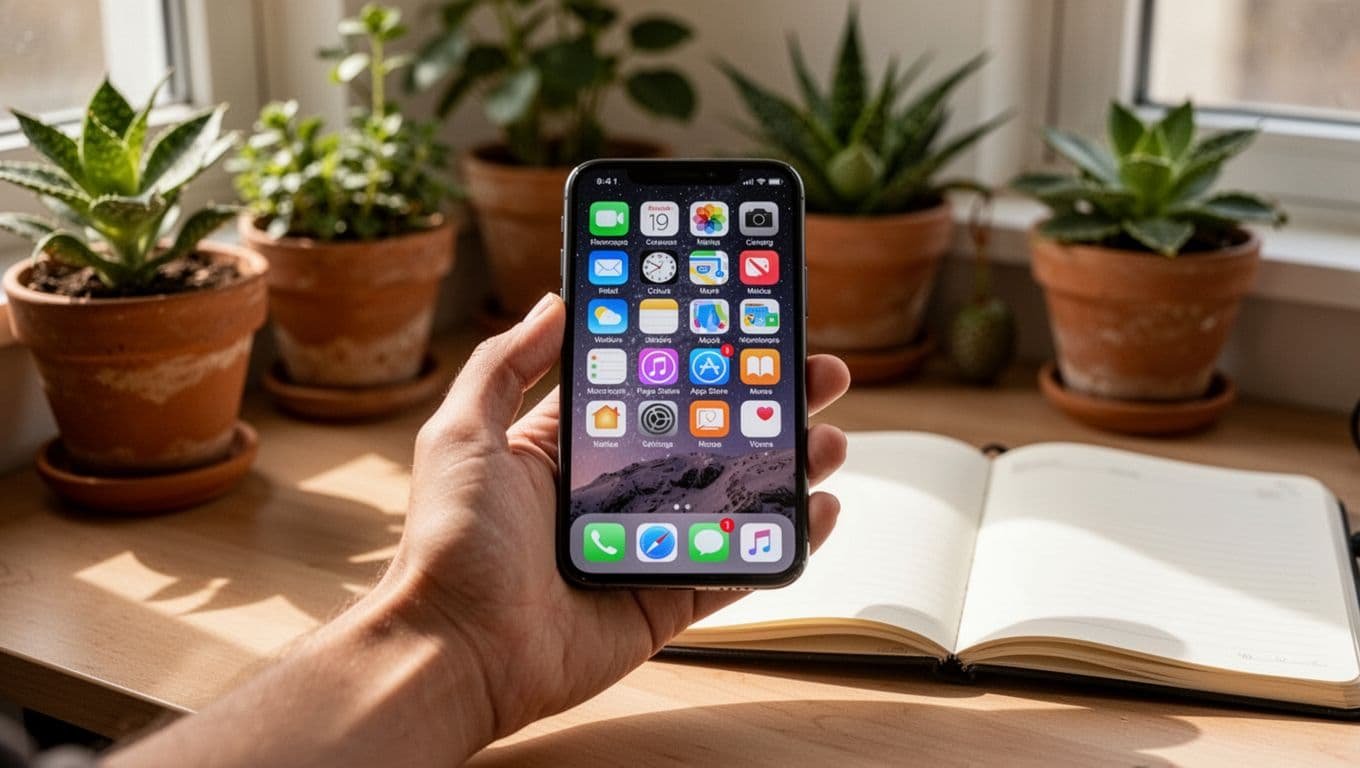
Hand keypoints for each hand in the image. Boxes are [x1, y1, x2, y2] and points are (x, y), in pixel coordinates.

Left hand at [388, 292, 850, 743]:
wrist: (457, 654)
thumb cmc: (449, 546)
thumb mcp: (464, 433)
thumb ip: (507, 364)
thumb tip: (555, 301)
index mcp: (568, 449)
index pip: (652, 390)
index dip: (701, 359)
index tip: (744, 325)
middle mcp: (613, 492)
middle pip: (708, 437)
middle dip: (765, 404)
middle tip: (815, 372)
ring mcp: (645, 544)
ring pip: (732, 497)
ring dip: (787, 466)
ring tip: (829, 437)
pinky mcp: (663, 598)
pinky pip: (735, 566)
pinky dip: (781, 541)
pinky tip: (820, 510)